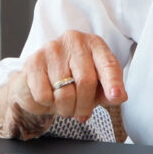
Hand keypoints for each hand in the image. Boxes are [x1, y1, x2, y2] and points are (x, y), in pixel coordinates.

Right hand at [0, 31, 126, 138]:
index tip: (116, 97)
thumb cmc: (72, 81)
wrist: (38, 81)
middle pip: (86, 81)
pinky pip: (44, 95)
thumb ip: (109, 91)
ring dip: (66, 108)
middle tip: (81, 113)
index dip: (113, 82)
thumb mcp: (97, 86)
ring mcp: (51, 49)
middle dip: (85, 105)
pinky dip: (48, 104)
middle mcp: (74, 41)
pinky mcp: (33, 61)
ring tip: (65, 106)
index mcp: (94, 44)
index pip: (108, 64)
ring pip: (64, 92)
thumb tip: (119, 96)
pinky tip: (49, 96)